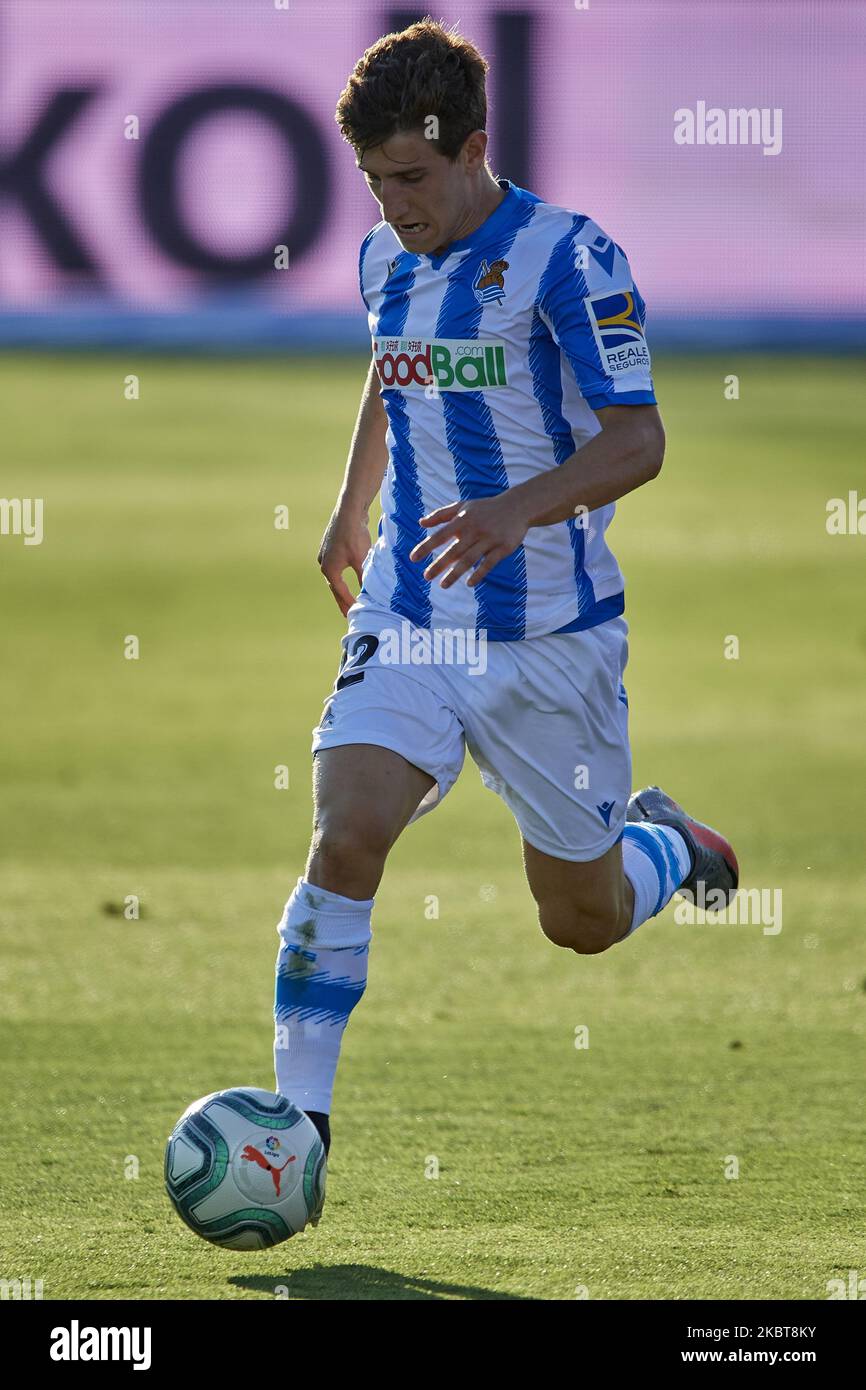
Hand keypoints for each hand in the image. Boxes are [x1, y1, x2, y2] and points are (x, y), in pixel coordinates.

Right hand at [317, 504, 371, 615]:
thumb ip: (364, 578)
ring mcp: (325, 554)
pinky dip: (341, 575)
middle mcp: (323, 563)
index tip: (356, 613)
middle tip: (347, 614)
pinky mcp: (330, 547)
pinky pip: (335, 566)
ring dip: (341, 587)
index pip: (341, 592)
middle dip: (342, 600)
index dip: (349, 604)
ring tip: (347, 598)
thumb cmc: (355, 535)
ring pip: (334, 576)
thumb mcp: (362, 560)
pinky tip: (347, 576)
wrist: (348, 511)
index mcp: (329, 569)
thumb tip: (368, 594)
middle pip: (334, 587)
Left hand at [409, 491, 530, 588]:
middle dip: (439, 564)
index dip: (426, 547)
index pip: (440, 535)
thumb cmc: (485, 508)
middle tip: (426, 577)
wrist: (517, 507)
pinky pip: (489, 563)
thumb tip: (420, 523)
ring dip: (455, 573)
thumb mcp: (463, 506)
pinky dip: (479, 573)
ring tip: (443, 585)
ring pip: (470, 559)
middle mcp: (475, 530)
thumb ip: (441, 515)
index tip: (413, 559)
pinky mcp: (503, 548)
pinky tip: (469, 583)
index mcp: (463, 519)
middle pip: (454, 550)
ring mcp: (489, 539)